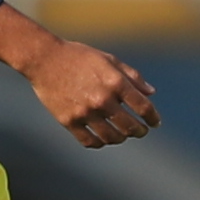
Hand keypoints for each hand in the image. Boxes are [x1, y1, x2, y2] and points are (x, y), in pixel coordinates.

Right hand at [16, 25, 159, 147]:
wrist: (44, 60)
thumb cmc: (79, 57)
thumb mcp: (109, 60)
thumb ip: (132, 76)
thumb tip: (151, 93)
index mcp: (115, 82)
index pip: (143, 108)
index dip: (153, 118)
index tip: (155, 123)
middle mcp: (102, 100)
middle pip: (130, 127)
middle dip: (140, 131)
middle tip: (141, 131)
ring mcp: (85, 113)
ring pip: (111, 137)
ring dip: (121, 138)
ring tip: (122, 135)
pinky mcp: (69, 121)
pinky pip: (90, 141)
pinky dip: (100, 142)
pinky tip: (103, 138)